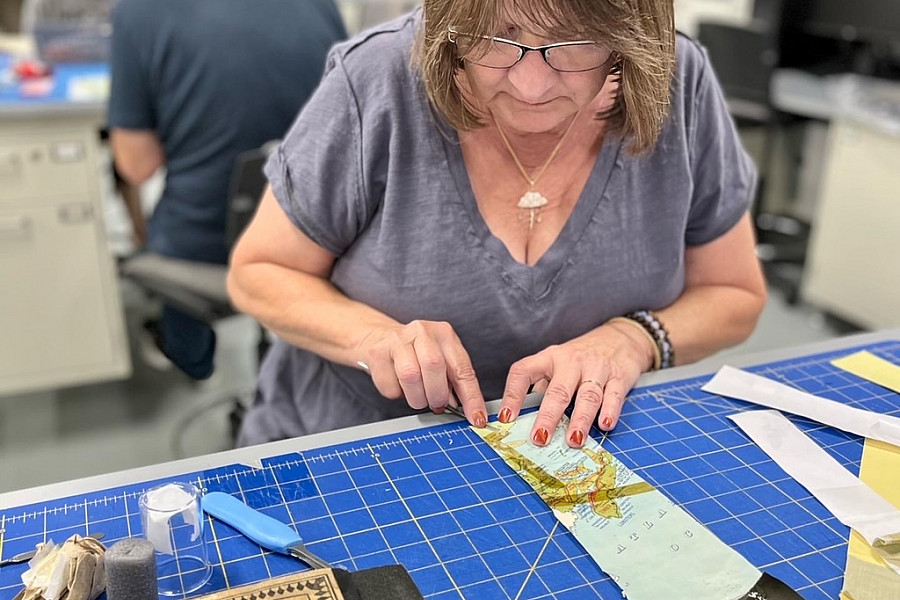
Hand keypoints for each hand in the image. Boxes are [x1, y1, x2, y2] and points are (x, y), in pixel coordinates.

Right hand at [358, 320, 487, 426]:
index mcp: (445, 334)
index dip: (471, 397)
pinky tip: (399, 386)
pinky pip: (390, 385)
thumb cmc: (418, 355)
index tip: (476, 418)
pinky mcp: (377, 352)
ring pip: (410, 376)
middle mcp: (422, 331)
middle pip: (434, 366)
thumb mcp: (442, 362)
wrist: (382, 338)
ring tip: (419, 397)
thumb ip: (454, 383)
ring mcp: (398, 340)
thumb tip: (469, 412)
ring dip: (417, 398)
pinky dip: (397, 394)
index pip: (462, 369)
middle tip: (437, 404)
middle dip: (437, 395)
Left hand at [497, 321, 655, 447]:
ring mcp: (596, 367)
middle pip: (558, 390)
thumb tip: (524, 420)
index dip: (513, 395)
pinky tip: (604, 424)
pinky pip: (613, 395)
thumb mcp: (557, 365)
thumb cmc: (582, 358)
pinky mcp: (619, 376)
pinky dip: (609, 411)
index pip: (524, 372)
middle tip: (540, 438)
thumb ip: (543, 388)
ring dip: (580, 419)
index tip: (506, 418)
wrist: (620, 338)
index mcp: (549, 357)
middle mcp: (571, 361)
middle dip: (548, 416)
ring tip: (573, 440)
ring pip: (587, 395)